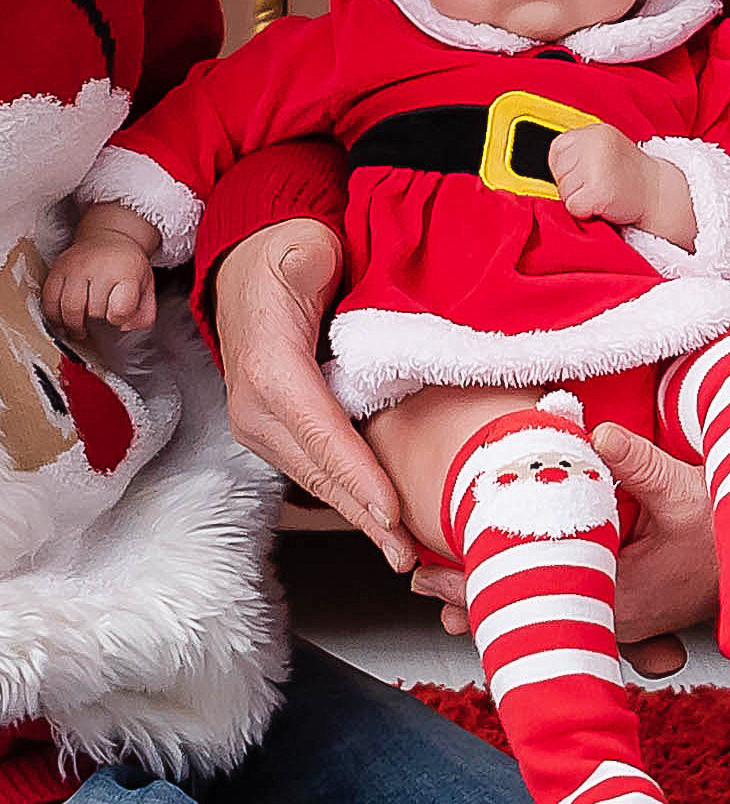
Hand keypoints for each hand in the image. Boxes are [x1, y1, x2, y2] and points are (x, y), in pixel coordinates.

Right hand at [43, 235, 155, 337]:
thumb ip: (144, 313)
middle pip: (93, 311)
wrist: (108, 239)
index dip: (118, 320)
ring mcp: (75, 268)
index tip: (116, 319)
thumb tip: (125, 328)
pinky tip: (62, 322)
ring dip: (74, 326)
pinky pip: (49, 299)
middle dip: (96, 324)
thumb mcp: (146, 287)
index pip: (120, 309)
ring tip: (80, 330)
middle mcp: (99, 268)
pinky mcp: (57, 269)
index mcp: (126, 273)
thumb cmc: (126, 267)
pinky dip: (54, 316)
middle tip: (98, 324)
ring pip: (69, 308)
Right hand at [214, 217, 416, 570]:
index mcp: (270, 370)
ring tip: (402, 551)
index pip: (322, 432)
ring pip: (317, 480)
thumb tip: (312, 263)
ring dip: (358, 516)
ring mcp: (261, 426)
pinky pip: (314, 470)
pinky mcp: (274, 434)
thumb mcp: (300, 249)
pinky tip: (380, 522)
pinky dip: (348, 497)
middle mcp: (256, 409)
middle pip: (320, 472)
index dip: (358, 474)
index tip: (391, 511)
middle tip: (407, 554)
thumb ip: (307, 260)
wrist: (248, 267)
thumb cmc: (284, 258)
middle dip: (365, 516)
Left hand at [412, 418, 718, 679]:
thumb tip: (597, 434)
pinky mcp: (620, 612)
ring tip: (437, 597)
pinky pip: (561, 611)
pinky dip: (524, 602)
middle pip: (524, 610)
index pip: (527, 590)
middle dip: (467, 596)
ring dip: (491, 601)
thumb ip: (638, 462)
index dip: (474, 579)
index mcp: (617, 593)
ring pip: (539, 616)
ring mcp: (614, 619)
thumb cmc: (724, 530)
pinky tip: (495, 597)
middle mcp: (610, 617)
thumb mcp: (683, 490)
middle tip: (416, 582)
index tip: (431, 568)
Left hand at [549, 123, 659, 224]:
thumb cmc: (628, 176)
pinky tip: (605, 204)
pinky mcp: (598, 192)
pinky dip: (586, 212)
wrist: (659, 195)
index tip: (591, 172)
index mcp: (593, 132)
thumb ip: (578, 152)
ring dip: (580, 198)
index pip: (556, 152)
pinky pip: (574, 208)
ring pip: (564, 192)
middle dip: (573, 184)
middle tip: (600, 183)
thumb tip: (543, 171)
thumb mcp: (604, 150)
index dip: (570, 169)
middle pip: (558, 173)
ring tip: (604, 192)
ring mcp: (596, 167)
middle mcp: (594, 144)